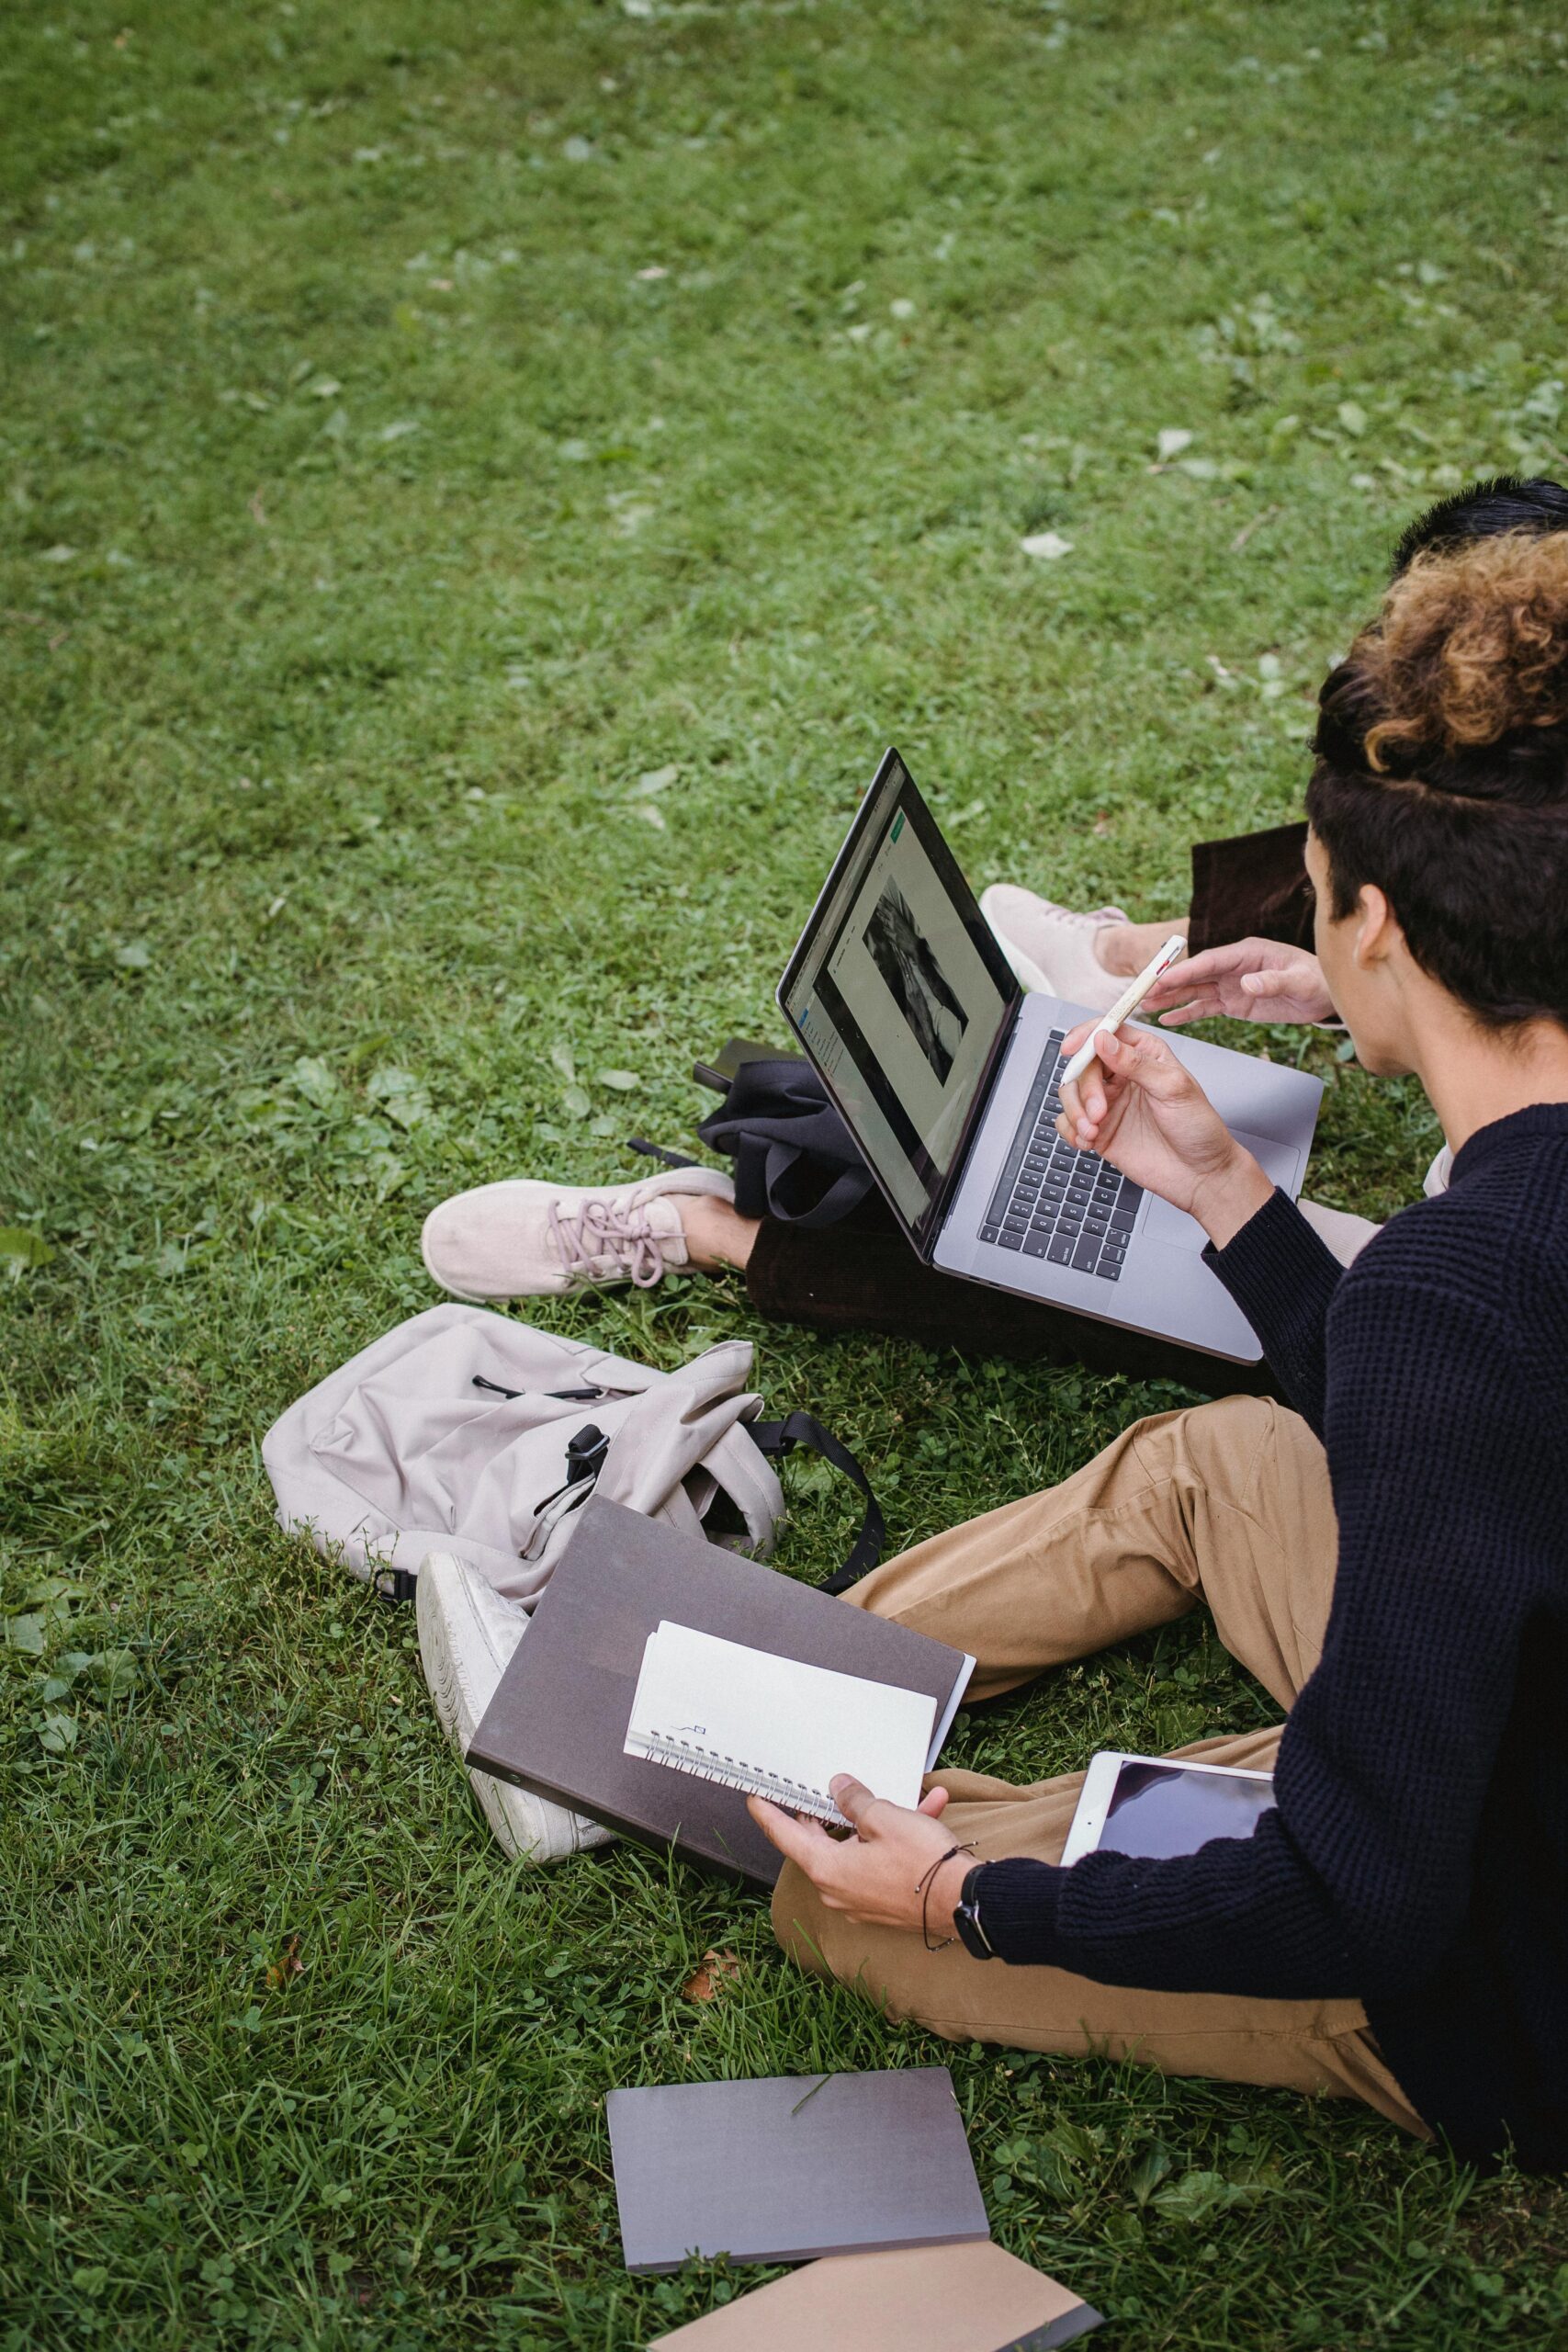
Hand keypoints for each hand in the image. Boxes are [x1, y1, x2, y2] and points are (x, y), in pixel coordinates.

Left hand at [747, 1775, 968, 1934]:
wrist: (964, 1900)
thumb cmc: (923, 1864)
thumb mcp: (883, 1817)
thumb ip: (855, 1800)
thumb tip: (839, 1788)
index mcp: (827, 1869)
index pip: (785, 1835)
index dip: (767, 1813)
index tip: (755, 1798)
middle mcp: (837, 1889)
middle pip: (819, 1842)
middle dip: (823, 1812)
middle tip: (817, 1791)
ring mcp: (859, 1899)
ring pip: (855, 1848)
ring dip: (872, 1821)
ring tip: (895, 1794)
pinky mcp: (882, 1902)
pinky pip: (878, 1862)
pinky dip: (894, 1839)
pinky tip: (924, 1811)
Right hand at [1057, 1022, 1273, 1245]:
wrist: (1200, 1175)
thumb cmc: (1198, 1129)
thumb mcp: (1174, 1088)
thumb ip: (1136, 1063)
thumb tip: (1104, 1040)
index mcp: (1144, 1055)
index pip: (1107, 1032)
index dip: (1086, 1036)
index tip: (1072, 1049)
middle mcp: (1123, 1076)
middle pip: (1083, 1065)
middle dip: (1084, 1089)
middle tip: (1099, 1112)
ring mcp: (1109, 1103)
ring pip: (1070, 1093)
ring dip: (1074, 1111)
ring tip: (1092, 1131)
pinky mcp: (1100, 1130)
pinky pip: (1068, 1122)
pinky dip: (1070, 1130)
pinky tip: (1088, 1141)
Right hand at [1143, 937, 1336, 1027]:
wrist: (1325, 996)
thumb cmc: (1316, 981)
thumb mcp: (1299, 981)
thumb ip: (1272, 982)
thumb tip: (1247, 983)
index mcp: (1246, 953)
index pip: (1208, 961)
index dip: (1183, 970)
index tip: (1161, 979)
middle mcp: (1233, 966)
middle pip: (1194, 975)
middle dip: (1167, 984)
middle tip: (1142, 994)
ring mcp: (1231, 984)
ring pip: (1194, 991)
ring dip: (1170, 998)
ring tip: (1145, 1007)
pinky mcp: (1233, 1002)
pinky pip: (1205, 1008)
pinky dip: (1186, 1013)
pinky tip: (1167, 1020)